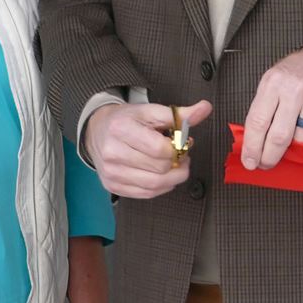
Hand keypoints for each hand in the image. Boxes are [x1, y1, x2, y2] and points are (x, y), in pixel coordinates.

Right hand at [86, 99, 210, 199]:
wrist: (98, 130)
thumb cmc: (126, 121)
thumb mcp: (151, 111)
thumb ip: (179, 114)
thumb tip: (205, 108)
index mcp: (121, 128)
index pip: (160, 149)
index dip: (178, 149)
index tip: (182, 143)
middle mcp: (113, 152)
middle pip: (159, 169)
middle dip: (178, 163)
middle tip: (181, 154)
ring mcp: (111, 172)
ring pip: (155, 185)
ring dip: (174, 178)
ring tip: (176, 166)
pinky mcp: (112, 186)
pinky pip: (146, 194)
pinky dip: (162, 187)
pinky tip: (164, 176)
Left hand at [237, 48, 302, 171]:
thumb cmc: (291, 78)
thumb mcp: (270, 86)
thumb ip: (261, 112)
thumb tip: (251, 147)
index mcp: (272, 84)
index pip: (257, 122)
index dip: (252, 147)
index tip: (249, 162)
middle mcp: (293, 88)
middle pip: (279, 135)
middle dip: (270, 156)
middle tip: (266, 164)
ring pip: (302, 137)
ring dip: (296, 144)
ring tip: (293, 134)